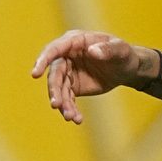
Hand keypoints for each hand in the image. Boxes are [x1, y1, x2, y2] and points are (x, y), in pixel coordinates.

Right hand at [29, 29, 151, 125]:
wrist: (127, 69)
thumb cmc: (123, 53)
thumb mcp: (120, 50)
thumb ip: (108, 49)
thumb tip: (92, 51)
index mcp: (74, 41)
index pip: (54, 49)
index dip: (43, 60)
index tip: (35, 74)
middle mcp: (67, 56)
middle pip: (55, 73)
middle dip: (54, 90)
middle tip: (56, 105)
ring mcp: (68, 72)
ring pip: (59, 89)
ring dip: (63, 103)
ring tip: (70, 117)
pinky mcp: (73, 86)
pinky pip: (67, 98)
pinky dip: (70, 109)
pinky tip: (76, 119)